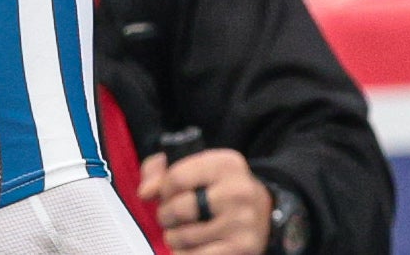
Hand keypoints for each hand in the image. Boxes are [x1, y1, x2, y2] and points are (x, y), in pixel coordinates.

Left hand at [142, 147, 273, 254]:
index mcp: (226, 164)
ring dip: (174, 237)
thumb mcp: (195, 166)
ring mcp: (242, 223)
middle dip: (166, 216)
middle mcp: (238, 192)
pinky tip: (192, 246)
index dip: (163, 190)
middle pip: (179, 209)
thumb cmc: (218, 187)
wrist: (264, 211)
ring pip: (183, 237)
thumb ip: (160, 171)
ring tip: (183, 231)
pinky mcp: (242, 249)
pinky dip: (185, 254)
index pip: (176, 178)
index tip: (167, 195)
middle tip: (171, 217)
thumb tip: (145, 193)